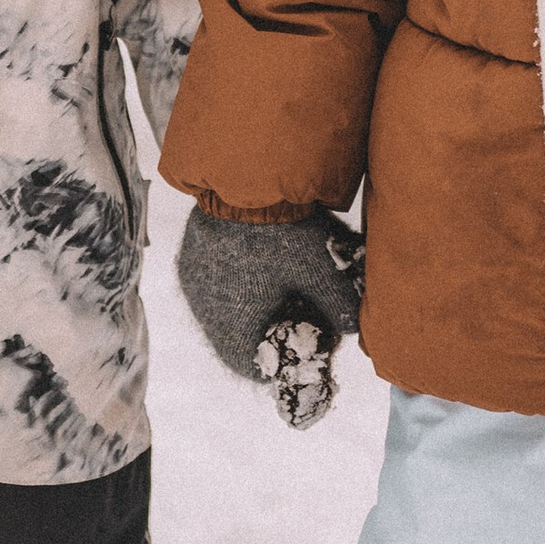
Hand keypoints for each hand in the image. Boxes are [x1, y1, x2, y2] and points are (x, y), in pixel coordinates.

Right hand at [176, 208, 363, 429]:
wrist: (241, 176)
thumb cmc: (281, 230)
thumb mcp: (320, 269)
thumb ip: (339, 305)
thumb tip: (355, 328)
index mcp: (231, 326)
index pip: (255, 367)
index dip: (284, 360)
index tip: (307, 341)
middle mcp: (204, 311)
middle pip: (241, 338)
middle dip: (274, 327)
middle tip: (303, 307)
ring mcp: (193, 284)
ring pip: (227, 310)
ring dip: (256, 304)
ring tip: (286, 280)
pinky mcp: (189, 259)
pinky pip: (215, 283)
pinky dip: (240, 281)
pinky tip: (263, 260)